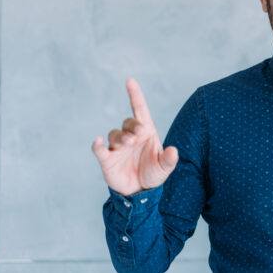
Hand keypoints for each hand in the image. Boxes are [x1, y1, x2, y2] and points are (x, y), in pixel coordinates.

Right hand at [92, 78, 178, 195]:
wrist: (140, 192)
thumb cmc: (153, 173)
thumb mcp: (165, 167)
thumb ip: (169, 159)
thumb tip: (174, 151)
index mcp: (146, 132)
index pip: (140, 109)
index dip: (135, 95)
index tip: (130, 81)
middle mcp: (131, 136)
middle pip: (128, 122)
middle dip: (132, 126)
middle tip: (137, 135)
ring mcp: (118, 147)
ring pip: (115, 134)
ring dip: (120, 137)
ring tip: (127, 144)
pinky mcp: (107, 159)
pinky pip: (100, 149)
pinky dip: (98, 145)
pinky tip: (99, 142)